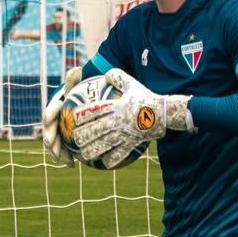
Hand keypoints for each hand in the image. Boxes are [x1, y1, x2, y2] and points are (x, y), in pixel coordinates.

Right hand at [41, 66, 82, 167]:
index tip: (49, 119)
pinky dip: (66, 157)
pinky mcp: (64, 141)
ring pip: (55, 143)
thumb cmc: (79, 95)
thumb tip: (77, 68)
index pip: (50, 111)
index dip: (49, 115)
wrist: (82, 105)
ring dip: (57, 151)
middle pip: (49, 130)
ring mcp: (58, 132)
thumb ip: (74, 80)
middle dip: (49, 137)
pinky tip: (72, 165)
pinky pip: (64, 150)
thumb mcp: (77, 86)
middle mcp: (54, 121)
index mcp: (55, 108)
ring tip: (61, 159)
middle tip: (51, 143)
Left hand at [72, 68, 194, 169]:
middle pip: (94, 132)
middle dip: (81, 137)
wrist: (164, 112)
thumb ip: (117, 77)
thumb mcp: (132, 83)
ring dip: (91, 151)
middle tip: (75, 140)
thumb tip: (105, 73)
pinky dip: (110, 160)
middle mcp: (117, 122)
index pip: (94, 111)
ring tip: (84, 154)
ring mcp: (124, 135)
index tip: (72, 118)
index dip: (81, 115)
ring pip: (103, 146)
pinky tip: (104, 163)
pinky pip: (119, 155)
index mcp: (115, 107)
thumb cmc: (147, 97)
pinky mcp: (131, 144)